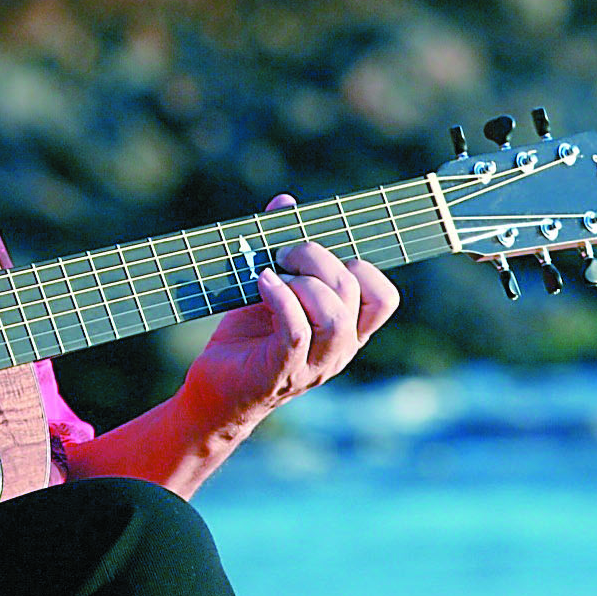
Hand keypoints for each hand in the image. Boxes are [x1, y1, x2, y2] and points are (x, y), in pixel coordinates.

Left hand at [181, 193, 398, 429]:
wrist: (213, 392)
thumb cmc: (246, 340)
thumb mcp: (268, 289)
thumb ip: (280, 249)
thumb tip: (285, 203)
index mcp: (346, 330)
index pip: (383, 297)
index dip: (360, 265)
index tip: (322, 252)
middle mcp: (338, 350)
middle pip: (353, 293)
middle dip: (318, 259)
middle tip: (283, 253)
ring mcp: (312, 365)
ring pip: (335, 316)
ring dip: (303, 283)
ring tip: (272, 273)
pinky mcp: (279, 373)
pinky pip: (296, 331)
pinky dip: (280, 299)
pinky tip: (260, 284)